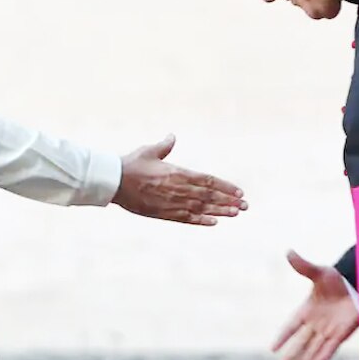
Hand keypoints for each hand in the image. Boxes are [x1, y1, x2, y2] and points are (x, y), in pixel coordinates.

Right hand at [114, 134, 246, 224]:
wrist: (114, 181)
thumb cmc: (130, 164)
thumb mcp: (148, 151)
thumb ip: (164, 146)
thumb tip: (172, 137)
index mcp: (177, 172)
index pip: (208, 180)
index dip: (225, 187)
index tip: (239, 191)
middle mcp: (178, 188)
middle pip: (209, 196)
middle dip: (229, 201)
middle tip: (245, 206)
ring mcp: (171, 202)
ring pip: (201, 208)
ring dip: (220, 211)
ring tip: (235, 213)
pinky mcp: (162, 212)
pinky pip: (186, 218)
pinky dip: (200, 220)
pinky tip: (213, 222)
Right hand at [272, 250, 358, 359]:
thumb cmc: (338, 278)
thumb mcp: (319, 272)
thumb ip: (303, 266)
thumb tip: (288, 251)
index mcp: (307, 309)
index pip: (291, 325)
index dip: (282, 336)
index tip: (272, 348)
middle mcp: (316, 323)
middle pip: (300, 342)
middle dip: (291, 355)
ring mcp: (328, 330)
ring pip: (313, 349)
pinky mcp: (341, 334)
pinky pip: (329, 349)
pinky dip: (321, 358)